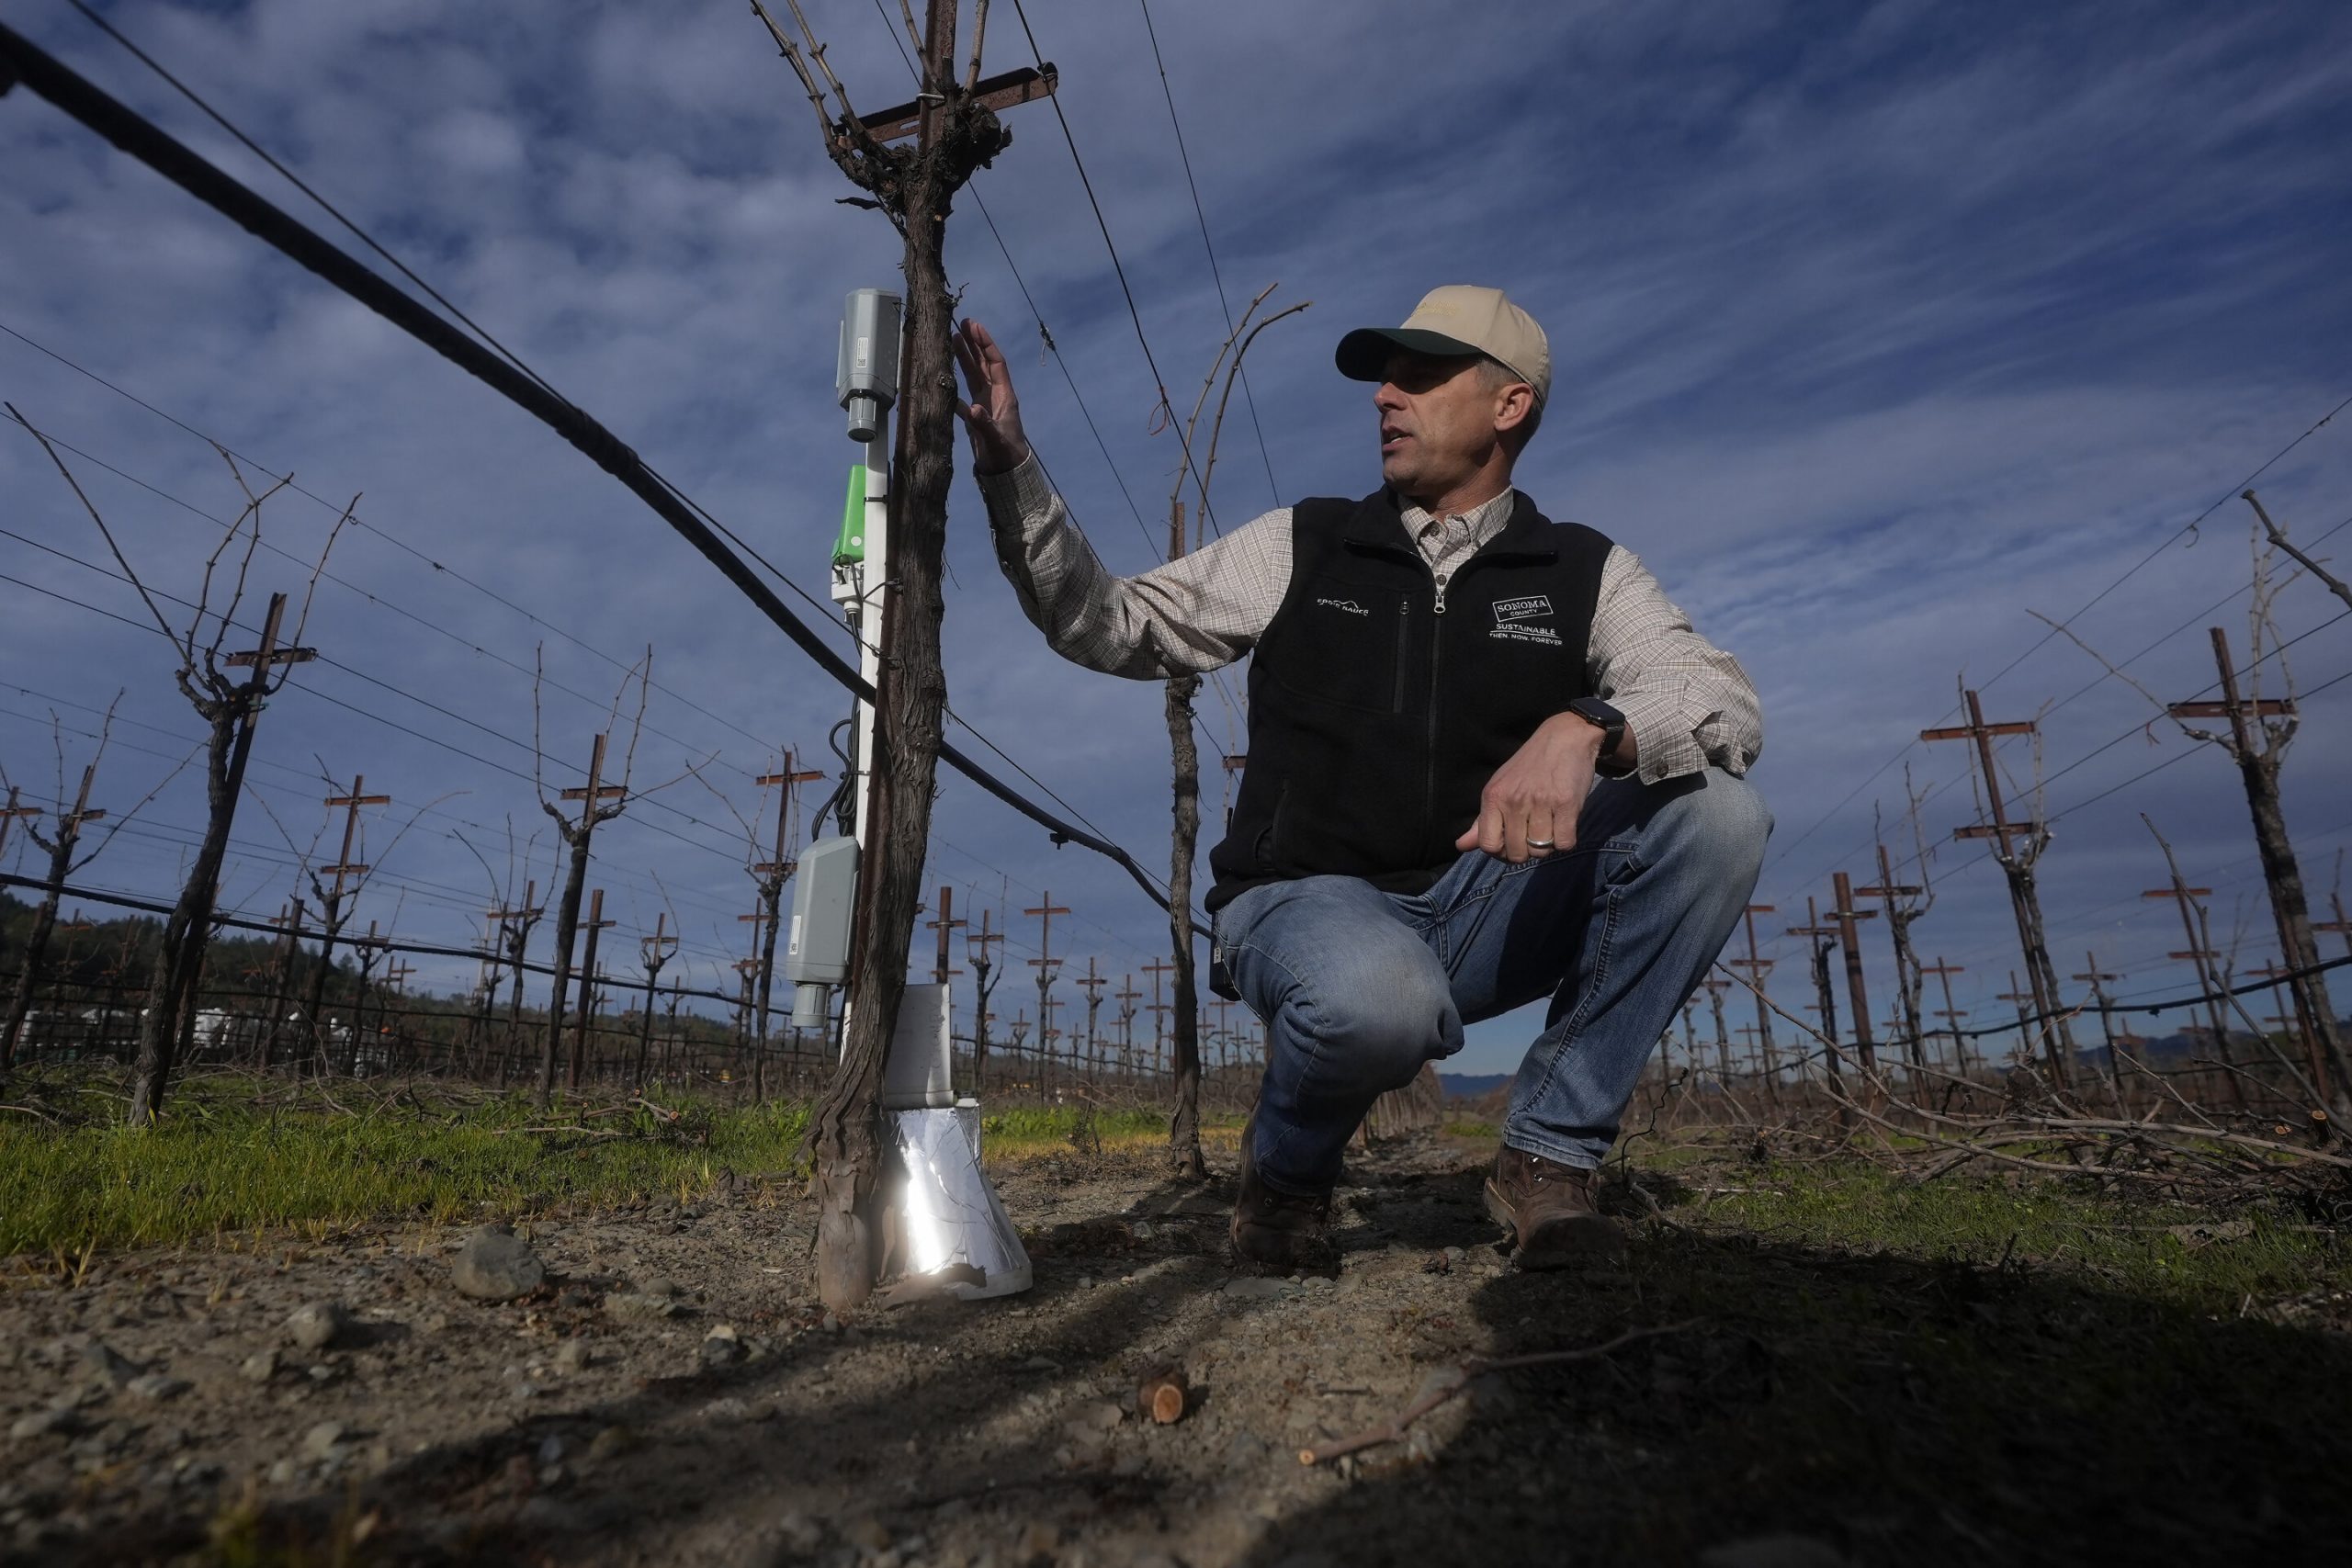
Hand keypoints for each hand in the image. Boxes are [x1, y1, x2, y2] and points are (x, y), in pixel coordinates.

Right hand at [951, 318, 1031, 473]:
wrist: (1006, 474)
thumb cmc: (1006, 457)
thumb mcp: (996, 440)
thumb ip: (984, 425)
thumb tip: (971, 410)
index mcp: (1005, 396)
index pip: (996, 363)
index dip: (985, 344)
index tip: (975, 326)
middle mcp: (995, 396)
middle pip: (984, 364)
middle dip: (974, 344)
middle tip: (962, 323)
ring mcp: (985, 405)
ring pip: (974, 375)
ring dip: (965, 358)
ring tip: (953, 338)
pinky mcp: (976, 416)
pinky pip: (963, 394)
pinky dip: (955, 385)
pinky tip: (943, 376)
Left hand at [1454, 712, 1606, 862]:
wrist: (1565, 737)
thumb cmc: (1530, 766)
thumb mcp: (1500, 787)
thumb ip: (1482, 820)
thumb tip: (1461, 846)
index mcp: (1493, 797)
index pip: (1488, 845)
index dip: (1500, 852)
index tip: (1511, 844)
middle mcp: (1514, 801)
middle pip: (1516, 853)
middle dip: (1526, 851)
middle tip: (1534, 835)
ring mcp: (1541, 803)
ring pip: (1541, 850)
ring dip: (1548, 845)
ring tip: (1550, 826)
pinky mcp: (1567, 804)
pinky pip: (1564, 843)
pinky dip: (1566, 840)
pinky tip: (1564, 824)